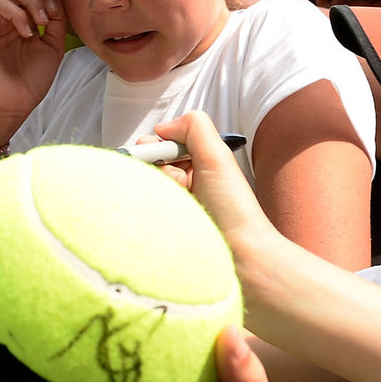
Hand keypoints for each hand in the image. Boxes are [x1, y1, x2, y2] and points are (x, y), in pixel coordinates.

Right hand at [0, 0, 67, 127]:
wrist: (12, 104)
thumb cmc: (31, 80)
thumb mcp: (53, 45)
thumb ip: (56, 19)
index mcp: (24, 18)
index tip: (59, 9)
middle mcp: (7, 15)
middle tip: (50, 13)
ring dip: (32, 0)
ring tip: (41, 22)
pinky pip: (0, 4)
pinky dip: (17, 14)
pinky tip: (26, 33)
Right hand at [150, 112, 283, 266]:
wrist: (239, 253)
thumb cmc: (233, 208)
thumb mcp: (218, 156)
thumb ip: (194, 127)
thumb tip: (161, 128)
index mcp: (195, 161)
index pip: (157, 143)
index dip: (156, 147)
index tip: (166, 155)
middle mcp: (180, 179)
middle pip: (146, 162)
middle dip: (159, 167)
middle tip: (181, 181)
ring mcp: (170, 201)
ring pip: (143, 183)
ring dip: (160, 188)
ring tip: (182, 201)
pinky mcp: (160, 223)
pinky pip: (141, 207)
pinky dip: (154, 207)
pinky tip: (173, 215)